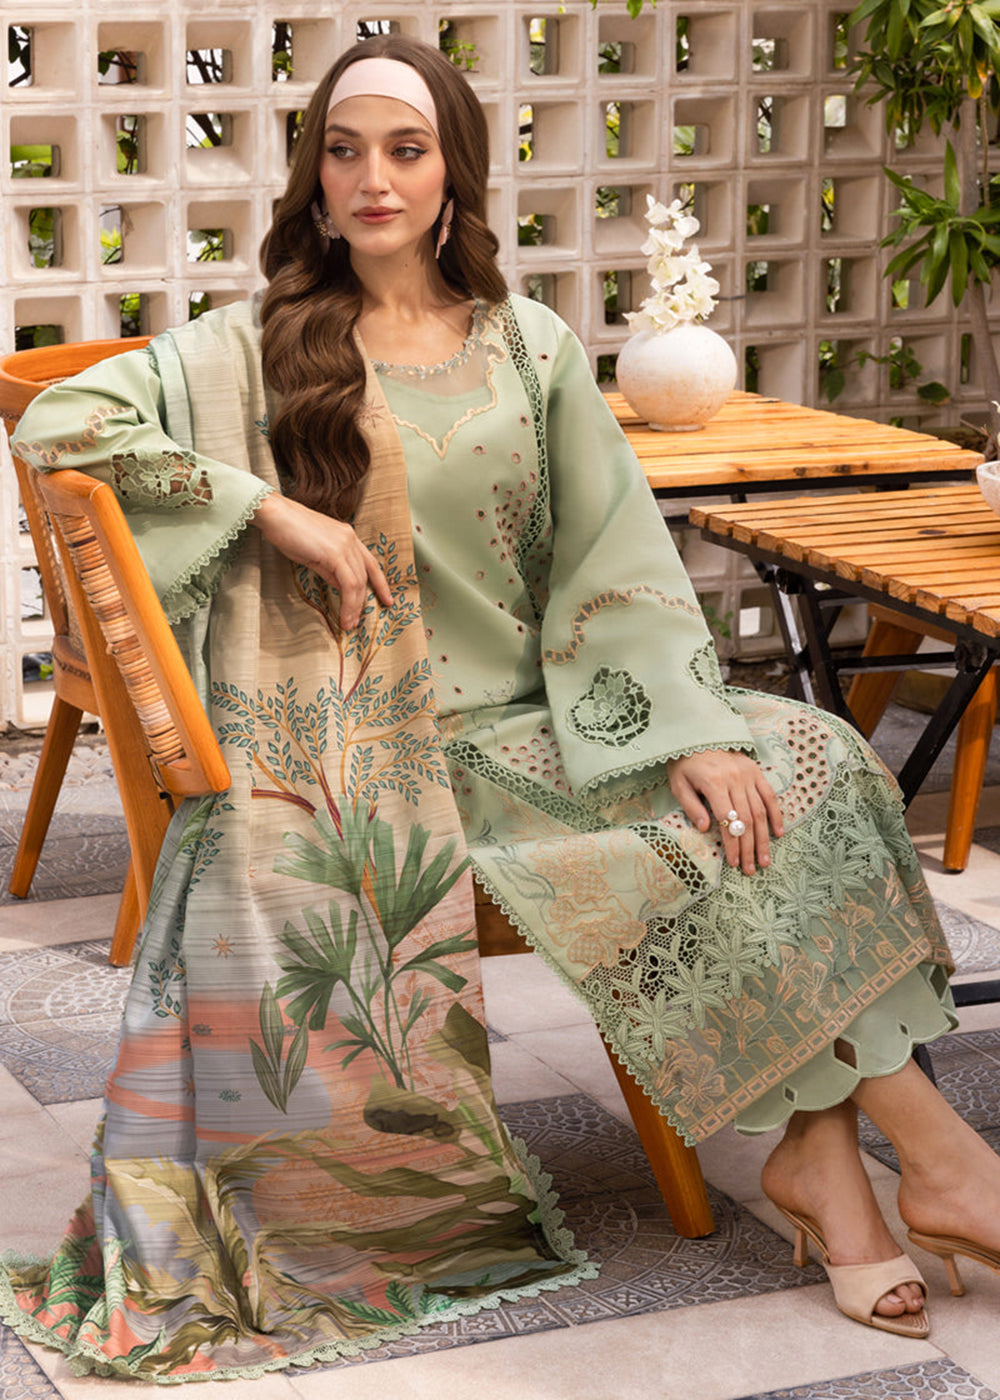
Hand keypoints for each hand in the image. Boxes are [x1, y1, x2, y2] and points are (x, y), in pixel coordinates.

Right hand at [252, 492, 392, 628]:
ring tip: (349, 623)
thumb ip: (331, 570)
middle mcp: (351, 539)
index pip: (370, 563)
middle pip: (365, 576)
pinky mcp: (335, 553)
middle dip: (362, 602)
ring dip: (355, 606)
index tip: (386, 599)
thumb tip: (341, 587)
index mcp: (348, 536)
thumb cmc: (289, 531)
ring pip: (358, 582)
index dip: (380, 583)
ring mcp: (345, 545)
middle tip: (356, 621)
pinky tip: (344, 615)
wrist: (275, 515)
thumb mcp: (314, 554)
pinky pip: (348, 583)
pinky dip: (349, 603)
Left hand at [668, 749, 783, 875]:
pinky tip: (779, 833)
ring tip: (765, 860)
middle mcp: (735, 779)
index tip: (734, 862)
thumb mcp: (679, 784)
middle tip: (751, 868)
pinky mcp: (756, 771)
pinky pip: (770, 795)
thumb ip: (692, 807)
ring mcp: (748, 775)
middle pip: (746, 820)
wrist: (698, 735)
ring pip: (760, 811)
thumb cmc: (685, 763)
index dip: (732, 843)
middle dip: (749, 847)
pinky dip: (776, 814)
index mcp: (714, 783)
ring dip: (764, 838)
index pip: (727, 820)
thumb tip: (705, 829)